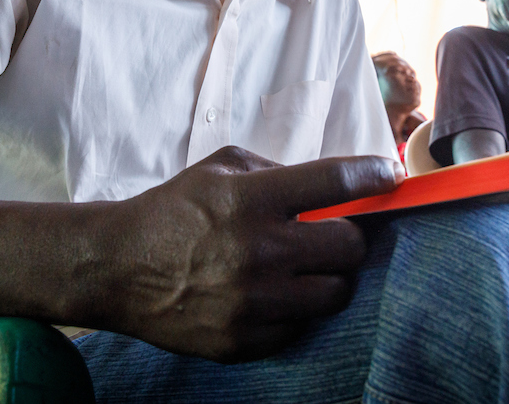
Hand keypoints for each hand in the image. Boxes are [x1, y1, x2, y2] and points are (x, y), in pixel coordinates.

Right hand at [102, 146, 402, 361]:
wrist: (119, 268)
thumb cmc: (175, 210)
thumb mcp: (221, 168)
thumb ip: (278, 171)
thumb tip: (334, 184)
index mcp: (252, 199)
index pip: (336, 183)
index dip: (373, 174)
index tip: (389, 174)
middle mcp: (259, 251)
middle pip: (349, 245)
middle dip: (348, 234)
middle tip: (332, 230)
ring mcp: (254, 302)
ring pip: (336, 292)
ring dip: (330, 275)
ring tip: (306, 265)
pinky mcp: (247, 341)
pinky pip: (303, 326)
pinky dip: (298, 308)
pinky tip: (275, 293)